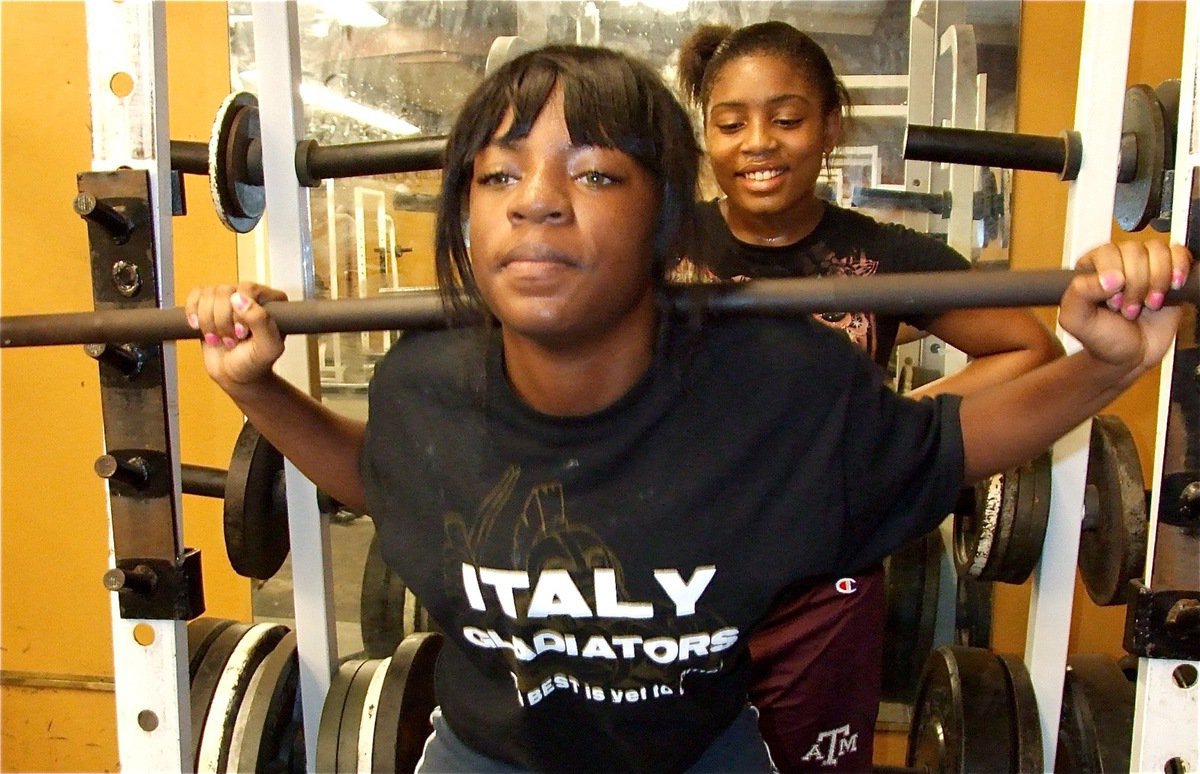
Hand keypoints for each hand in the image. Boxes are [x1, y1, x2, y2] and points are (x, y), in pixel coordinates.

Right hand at [185, 282, 287, 389]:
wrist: (235, 376)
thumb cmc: (254, 363)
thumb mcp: (267, 348)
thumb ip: (261, 322)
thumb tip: (240, 299)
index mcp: (272, 301)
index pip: (248, 290)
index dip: (239, 313)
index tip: (241, 334)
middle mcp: (251, 296)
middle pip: (225, 292)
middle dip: (222, 322)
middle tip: (230, 341)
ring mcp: (229, 299)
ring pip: (209, 294)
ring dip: (209, 322)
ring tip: (219, 338)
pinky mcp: (210, 304)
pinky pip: (195, 295)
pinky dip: (193, 312)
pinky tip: (198, 327)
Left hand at [1058, 240, 1191, 373]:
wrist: (1132, 356)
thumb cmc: (1103, 337)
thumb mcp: (1076, 321)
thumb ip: (1079, 294)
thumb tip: (1111, 277)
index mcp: (1091, 266)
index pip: (1108, 253)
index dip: (1113, 277)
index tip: (1114, 302)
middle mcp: (1119, 261)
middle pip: (1134, 251)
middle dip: (1135, 285)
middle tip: (1129, 310)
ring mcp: (1145, 265)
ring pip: (1158, 251)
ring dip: (1157, 280)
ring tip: (1149, 304)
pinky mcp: (1170, 271)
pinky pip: (1179, 254)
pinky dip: (1179, 269)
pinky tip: (1172, 288)